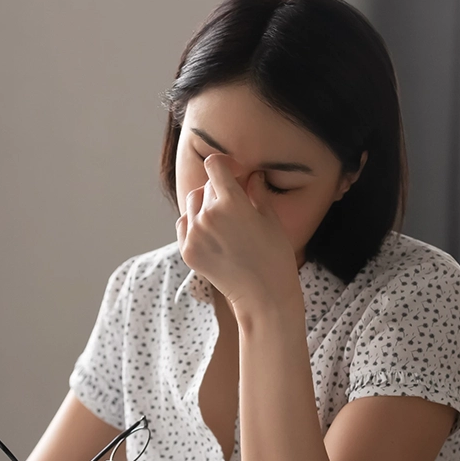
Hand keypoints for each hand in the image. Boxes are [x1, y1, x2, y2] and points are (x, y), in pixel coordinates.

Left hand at [176, 155, 299, 313]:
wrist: (263, 296)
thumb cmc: (275, 256)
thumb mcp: (270, 220)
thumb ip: (256, 192)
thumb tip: (251, 175)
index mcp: (231, 202)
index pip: (214, 164)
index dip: (224, 164)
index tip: (234, 172)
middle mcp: (208, 215)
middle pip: (206, 186)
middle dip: (220, 190)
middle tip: (237, 207)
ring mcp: (194, 234)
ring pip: (192, 203)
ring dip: (205, 205)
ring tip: (224, 222)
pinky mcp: (187, 250)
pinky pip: (184, 224)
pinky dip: (195, 223)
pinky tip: (213, 235)